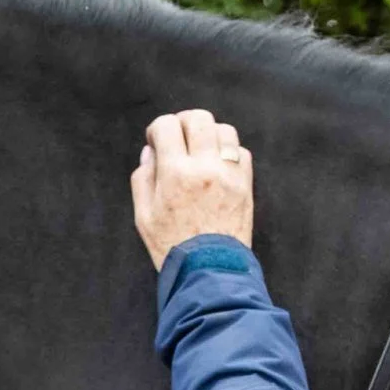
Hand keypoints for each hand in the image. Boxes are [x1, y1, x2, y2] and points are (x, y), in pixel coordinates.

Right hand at [132, 108, 253, 271]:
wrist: (210, 270)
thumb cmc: (172, 246)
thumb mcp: (143, 216)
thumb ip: (143, 179)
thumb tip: (150, 152)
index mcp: (175, 174)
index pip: (167, 126)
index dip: (158, 128)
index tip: (156, 140)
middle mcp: (205, 167)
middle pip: (199, 119)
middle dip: (184, 121)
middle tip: (178, 136)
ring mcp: (229, 174)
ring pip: (224, 130)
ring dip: (209, 134)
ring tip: (199, 149)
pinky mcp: (246, 184)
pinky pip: (241, 151)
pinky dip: (228, 151)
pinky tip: (217, 164)